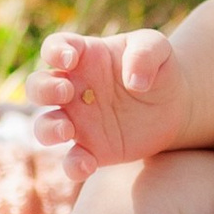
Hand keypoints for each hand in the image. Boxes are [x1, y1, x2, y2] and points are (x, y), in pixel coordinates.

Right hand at [29, 28, 181, 176]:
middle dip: (43, 89)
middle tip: (66, 92)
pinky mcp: (91, 150)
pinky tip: (88, 164)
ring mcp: (79, 121)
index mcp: (85, 57)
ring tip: (67, 130)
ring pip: (43, 126)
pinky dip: (73, 166)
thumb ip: (145, 53)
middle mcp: (74, 89)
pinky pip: (70, 162)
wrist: (175, 108)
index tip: (70, 59)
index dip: (55, 51)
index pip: (55, 47)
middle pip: (37, 86)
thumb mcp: (158, 48)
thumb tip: (134, 81)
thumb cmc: (160, 70)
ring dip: (47, 128)